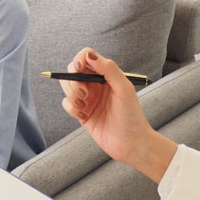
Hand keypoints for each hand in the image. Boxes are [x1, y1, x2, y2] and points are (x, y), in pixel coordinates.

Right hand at [60, 48, 151, 163]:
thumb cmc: (132, 116)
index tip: (79, 68)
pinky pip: (67, 103)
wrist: (130, 143)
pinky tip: (83, 115)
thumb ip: (109, 69)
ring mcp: (87, 98)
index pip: (87, 57)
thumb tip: (89, 55)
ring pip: (67, 86)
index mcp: (106, 74)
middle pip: (73, 70)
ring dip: (71, 94)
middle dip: (73, 80)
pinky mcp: (81, 112)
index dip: (80, 59)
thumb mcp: (124, 88)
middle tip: (84, 94)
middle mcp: (95, 84)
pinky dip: (71, 108)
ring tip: (84, 105)